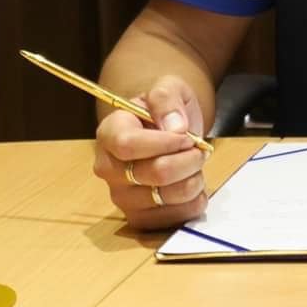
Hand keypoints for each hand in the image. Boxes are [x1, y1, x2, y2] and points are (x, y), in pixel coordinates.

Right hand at [92, 76, 208, 229]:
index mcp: (109, 133)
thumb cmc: (164, 110)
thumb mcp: (167, 88)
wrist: (167, 132)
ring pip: (170, 195)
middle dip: (189, 159)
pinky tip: (191, 183)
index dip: (164, 142)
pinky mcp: (139, 218)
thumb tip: (176, 127)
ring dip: (194, 179)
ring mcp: (122, 197)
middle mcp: (108, 169)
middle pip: (155, 172)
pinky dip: (194, 201)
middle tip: (198, 149)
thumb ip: (166, 98)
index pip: (128, 145)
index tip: (186, 136)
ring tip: (193, 165)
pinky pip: (175, 217)